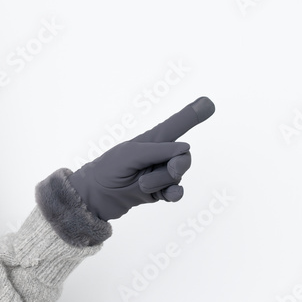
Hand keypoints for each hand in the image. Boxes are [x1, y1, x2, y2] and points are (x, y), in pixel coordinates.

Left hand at [68, 96, 214, 220]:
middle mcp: (157, 155)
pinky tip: (165, 196)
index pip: (175, 125)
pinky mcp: (158, 192)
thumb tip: (185, 148)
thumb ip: (158, 150)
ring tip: (142, 185)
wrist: (93, 198)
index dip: (192, 115)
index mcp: (150, 141)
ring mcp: (159, 174)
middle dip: (179, 164)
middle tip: (170, 170)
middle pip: (184, 156)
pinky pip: (176, 192)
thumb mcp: (130, 155)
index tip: (208, 103)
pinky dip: (173, 194)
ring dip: (163, 181)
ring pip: (178, 175)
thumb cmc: (107, 170)